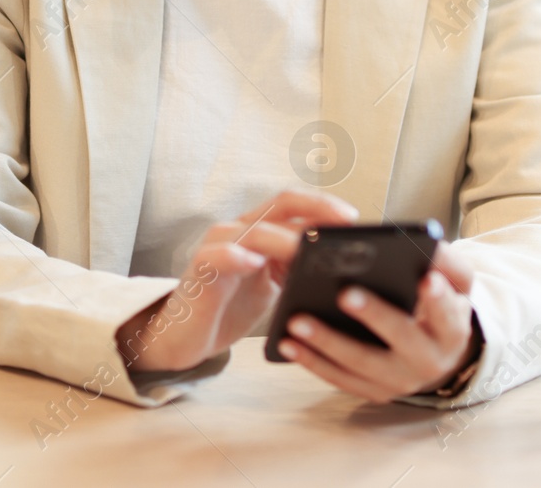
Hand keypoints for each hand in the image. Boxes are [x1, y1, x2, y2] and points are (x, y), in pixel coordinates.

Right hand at [117, 190, 358, 372]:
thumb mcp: (276, 286)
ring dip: (286, 239)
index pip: (295, 205)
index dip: (324, 206)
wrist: (187, 336)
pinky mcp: (201, 270)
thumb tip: (345, 268)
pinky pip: (218, 256)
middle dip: (316, 209)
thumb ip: (299, 268)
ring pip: (255, 230)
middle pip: (280, 204)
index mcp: (260, 230)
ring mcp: (218, 247)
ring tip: (310, 250)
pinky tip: (254, 263)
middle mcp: (240, 230)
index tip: (353, 219)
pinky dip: (236, 256)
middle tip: (343, 224)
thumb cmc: (232, 306)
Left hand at [276, 240, 480, 401]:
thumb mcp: (454, 284)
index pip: (448, 314)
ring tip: (296, 321)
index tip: (425, 279)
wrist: (437, 353)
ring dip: (328, 343)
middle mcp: (429, 361)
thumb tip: (428, 241)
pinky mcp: (374, 392)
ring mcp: (400, 381)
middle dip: (375, 315)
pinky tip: (287, 342)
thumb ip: (446, 261)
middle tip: (345, 293)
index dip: (438, 300)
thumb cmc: (438, 305)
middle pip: (402, 339)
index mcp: (452, 330)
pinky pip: (340, 379)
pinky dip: (313, 362)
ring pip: (362, 363)